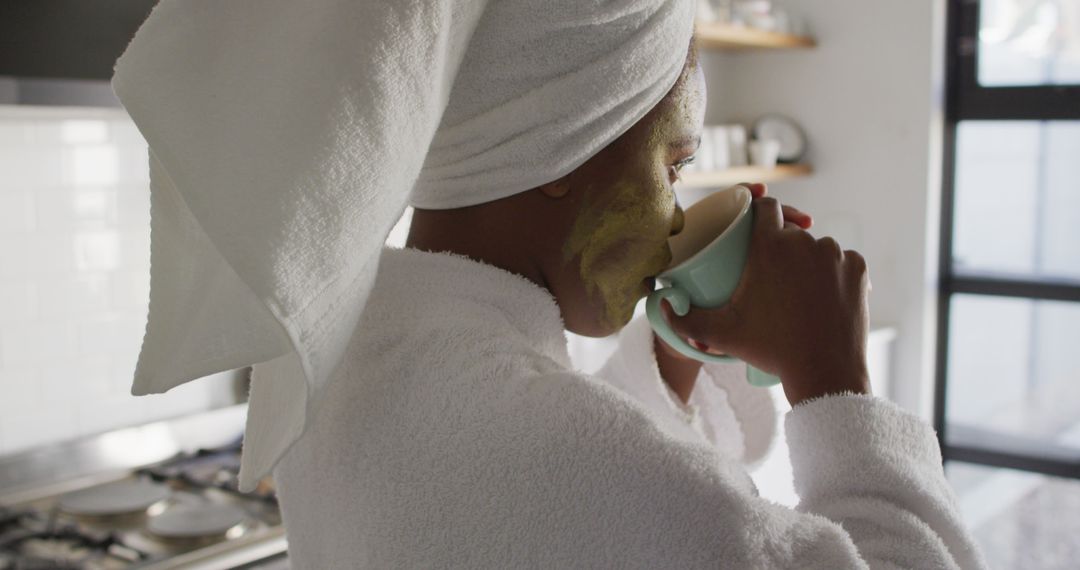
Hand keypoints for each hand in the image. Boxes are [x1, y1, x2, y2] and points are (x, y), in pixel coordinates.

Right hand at [660, 195, 871, 406]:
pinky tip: (823, 295)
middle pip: (791, 232)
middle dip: (782, 249)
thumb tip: (662, 305)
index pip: (765, 208)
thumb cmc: (770, 350)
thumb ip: (685, 319)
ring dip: (809, 261)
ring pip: (818, 247)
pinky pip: (842, 261)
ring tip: (799, 293)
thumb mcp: (721, 334)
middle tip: (774, 282)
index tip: (756, 230)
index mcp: (770, 247)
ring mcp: (835, 254)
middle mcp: (804, 242)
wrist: (824, 371)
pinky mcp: (857, 269)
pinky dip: (834, 274)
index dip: (759, 214)